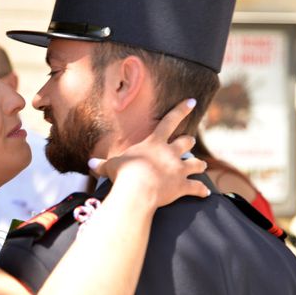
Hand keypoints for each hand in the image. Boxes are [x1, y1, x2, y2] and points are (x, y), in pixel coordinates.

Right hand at [89, 99, 209, 209]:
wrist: (137, 190)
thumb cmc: (123, 174)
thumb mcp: (111, 166)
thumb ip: (103, 164)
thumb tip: (90, 163)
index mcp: (154, 143)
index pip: (170, 120)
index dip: (181, 109)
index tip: (192, 101)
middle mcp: (170, 153)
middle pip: (186, 141)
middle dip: (188, 141)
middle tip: (190, 141)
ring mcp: (179, 169)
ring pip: (196, 163)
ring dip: (199, 164)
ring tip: (201, 165)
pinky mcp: (183, 186)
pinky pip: (197, 187)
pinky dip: (201, 190)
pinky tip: (205, 193)